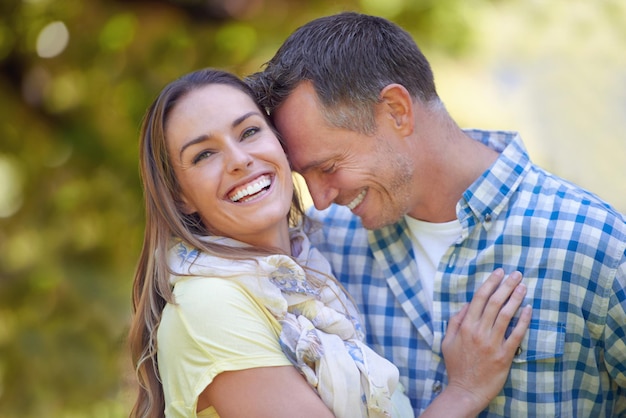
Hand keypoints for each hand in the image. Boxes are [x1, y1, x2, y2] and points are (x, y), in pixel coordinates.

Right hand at [441, 269, 531, 413]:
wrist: (465, 390)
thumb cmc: (456, 366)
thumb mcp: (447, 342)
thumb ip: (455, 322)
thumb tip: (465, 306)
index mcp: (465, 326)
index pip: (479, 298)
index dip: (490, 283)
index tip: (499, 272)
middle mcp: (479, 331)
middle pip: (495, 302)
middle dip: (506, 285)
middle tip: (516, 274)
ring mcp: (492, 343)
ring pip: (506, 315)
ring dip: (516, 298)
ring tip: (524, 286)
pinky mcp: (504, 355)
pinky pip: (516, 334)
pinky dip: (523, 320)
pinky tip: (529, 309)